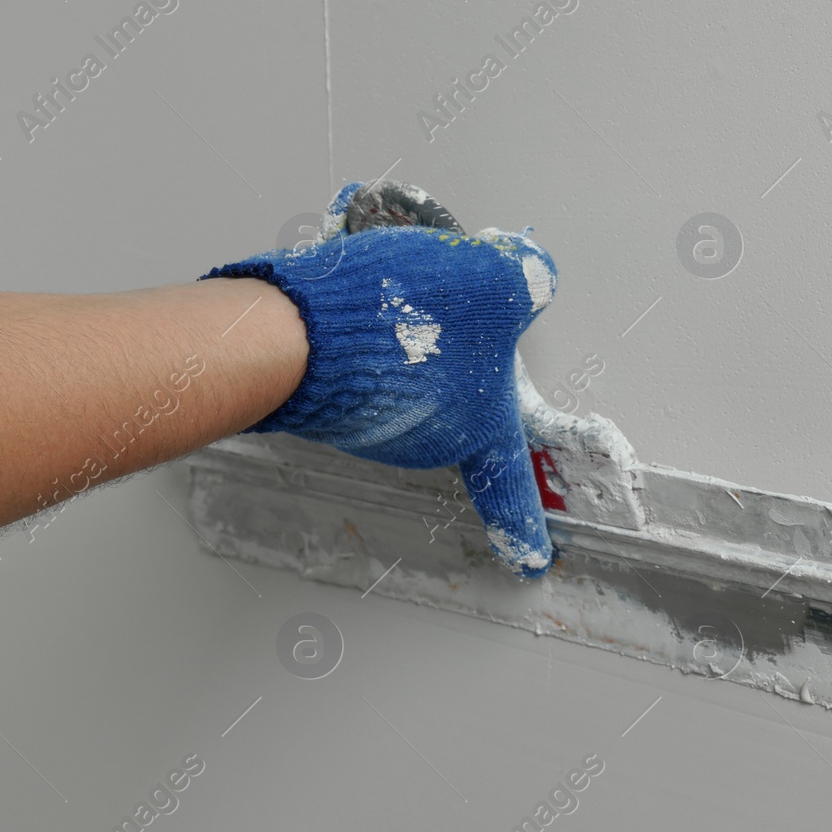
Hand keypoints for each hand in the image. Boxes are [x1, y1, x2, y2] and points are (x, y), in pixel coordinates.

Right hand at [200, 182, 558, 577]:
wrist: (297, 329)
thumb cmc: (398, 319)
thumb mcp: (491, 280)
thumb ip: (525, 278)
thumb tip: (533, 274)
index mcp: (478, 430)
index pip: (512, 483)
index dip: (527, 522)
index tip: (534, 558)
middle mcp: (427, 442)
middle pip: (456, 405)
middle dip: (452, 359)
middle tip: (443, 310)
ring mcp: (374, 428)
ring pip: (406, 381)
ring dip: (404, 343)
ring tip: (394, 298)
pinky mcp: (331, 405)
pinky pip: (363, 370)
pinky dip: (366, 340)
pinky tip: (359, 307)